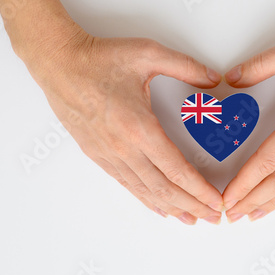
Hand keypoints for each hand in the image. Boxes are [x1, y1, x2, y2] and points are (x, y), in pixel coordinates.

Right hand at [19, 23, 223, 224]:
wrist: (58, 64)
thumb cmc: (99, 60)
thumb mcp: (148, 54)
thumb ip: (186, 67)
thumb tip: (213, 80)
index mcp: (139, 127)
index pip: (177, 170)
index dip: (199, 190)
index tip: (215, 202)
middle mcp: (124, 148)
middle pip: (164, 188)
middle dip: (192, 206)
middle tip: (212, 217)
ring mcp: (109, 155)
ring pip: (145, 191)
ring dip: (171, 208)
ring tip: (190, 220)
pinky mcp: (97, 156)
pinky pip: (127, 184)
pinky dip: (146, 199)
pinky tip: (159, 208)